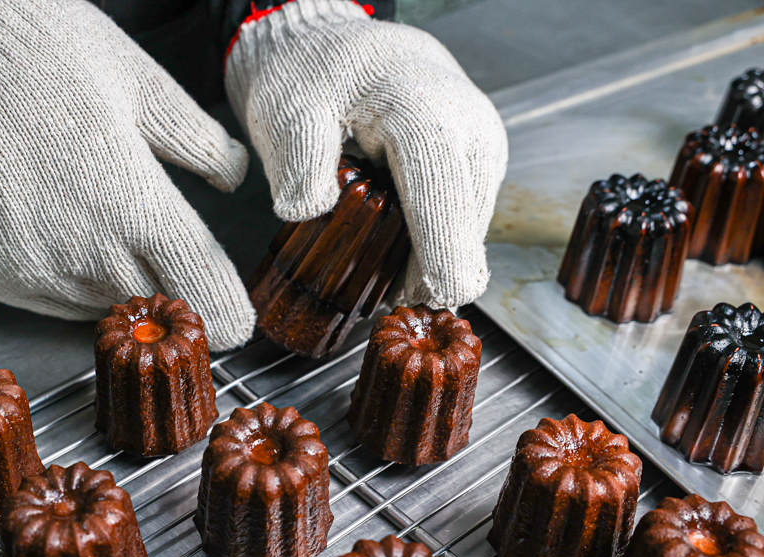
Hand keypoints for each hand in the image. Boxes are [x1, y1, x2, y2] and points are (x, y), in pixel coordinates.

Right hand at [0, 0, 255, 349]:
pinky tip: (53, 223)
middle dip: (168, 291)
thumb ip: (202, 142)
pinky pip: (46, 297)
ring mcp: (30, 267)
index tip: (234, 320)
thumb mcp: (147, 86)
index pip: (204, 292)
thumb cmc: (50, 54)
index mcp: (138, 207)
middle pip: (152, 306)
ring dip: (114, 281)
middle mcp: (85, 252)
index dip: (227, 314)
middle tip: (159, 253)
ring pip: (99, 306)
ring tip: (96, 219)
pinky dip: (62, 276)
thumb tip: (233, 175)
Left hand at [225, 0, 507, 307]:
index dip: (441, 254)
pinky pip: (466, 212)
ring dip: (436, 257)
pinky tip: (403, 248)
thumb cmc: (312, 74)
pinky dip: (438, 237)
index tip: (431, 298)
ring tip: (386, 274)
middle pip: (466, 218)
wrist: (338, 45)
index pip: (441, 193)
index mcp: (422, 111)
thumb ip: (300, 165)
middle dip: (434, 269)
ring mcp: (481, 142)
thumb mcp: (288, 112)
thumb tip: (313, 211)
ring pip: (471, 222)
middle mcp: (467, 126)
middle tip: (385, 299)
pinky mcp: (480, 157)